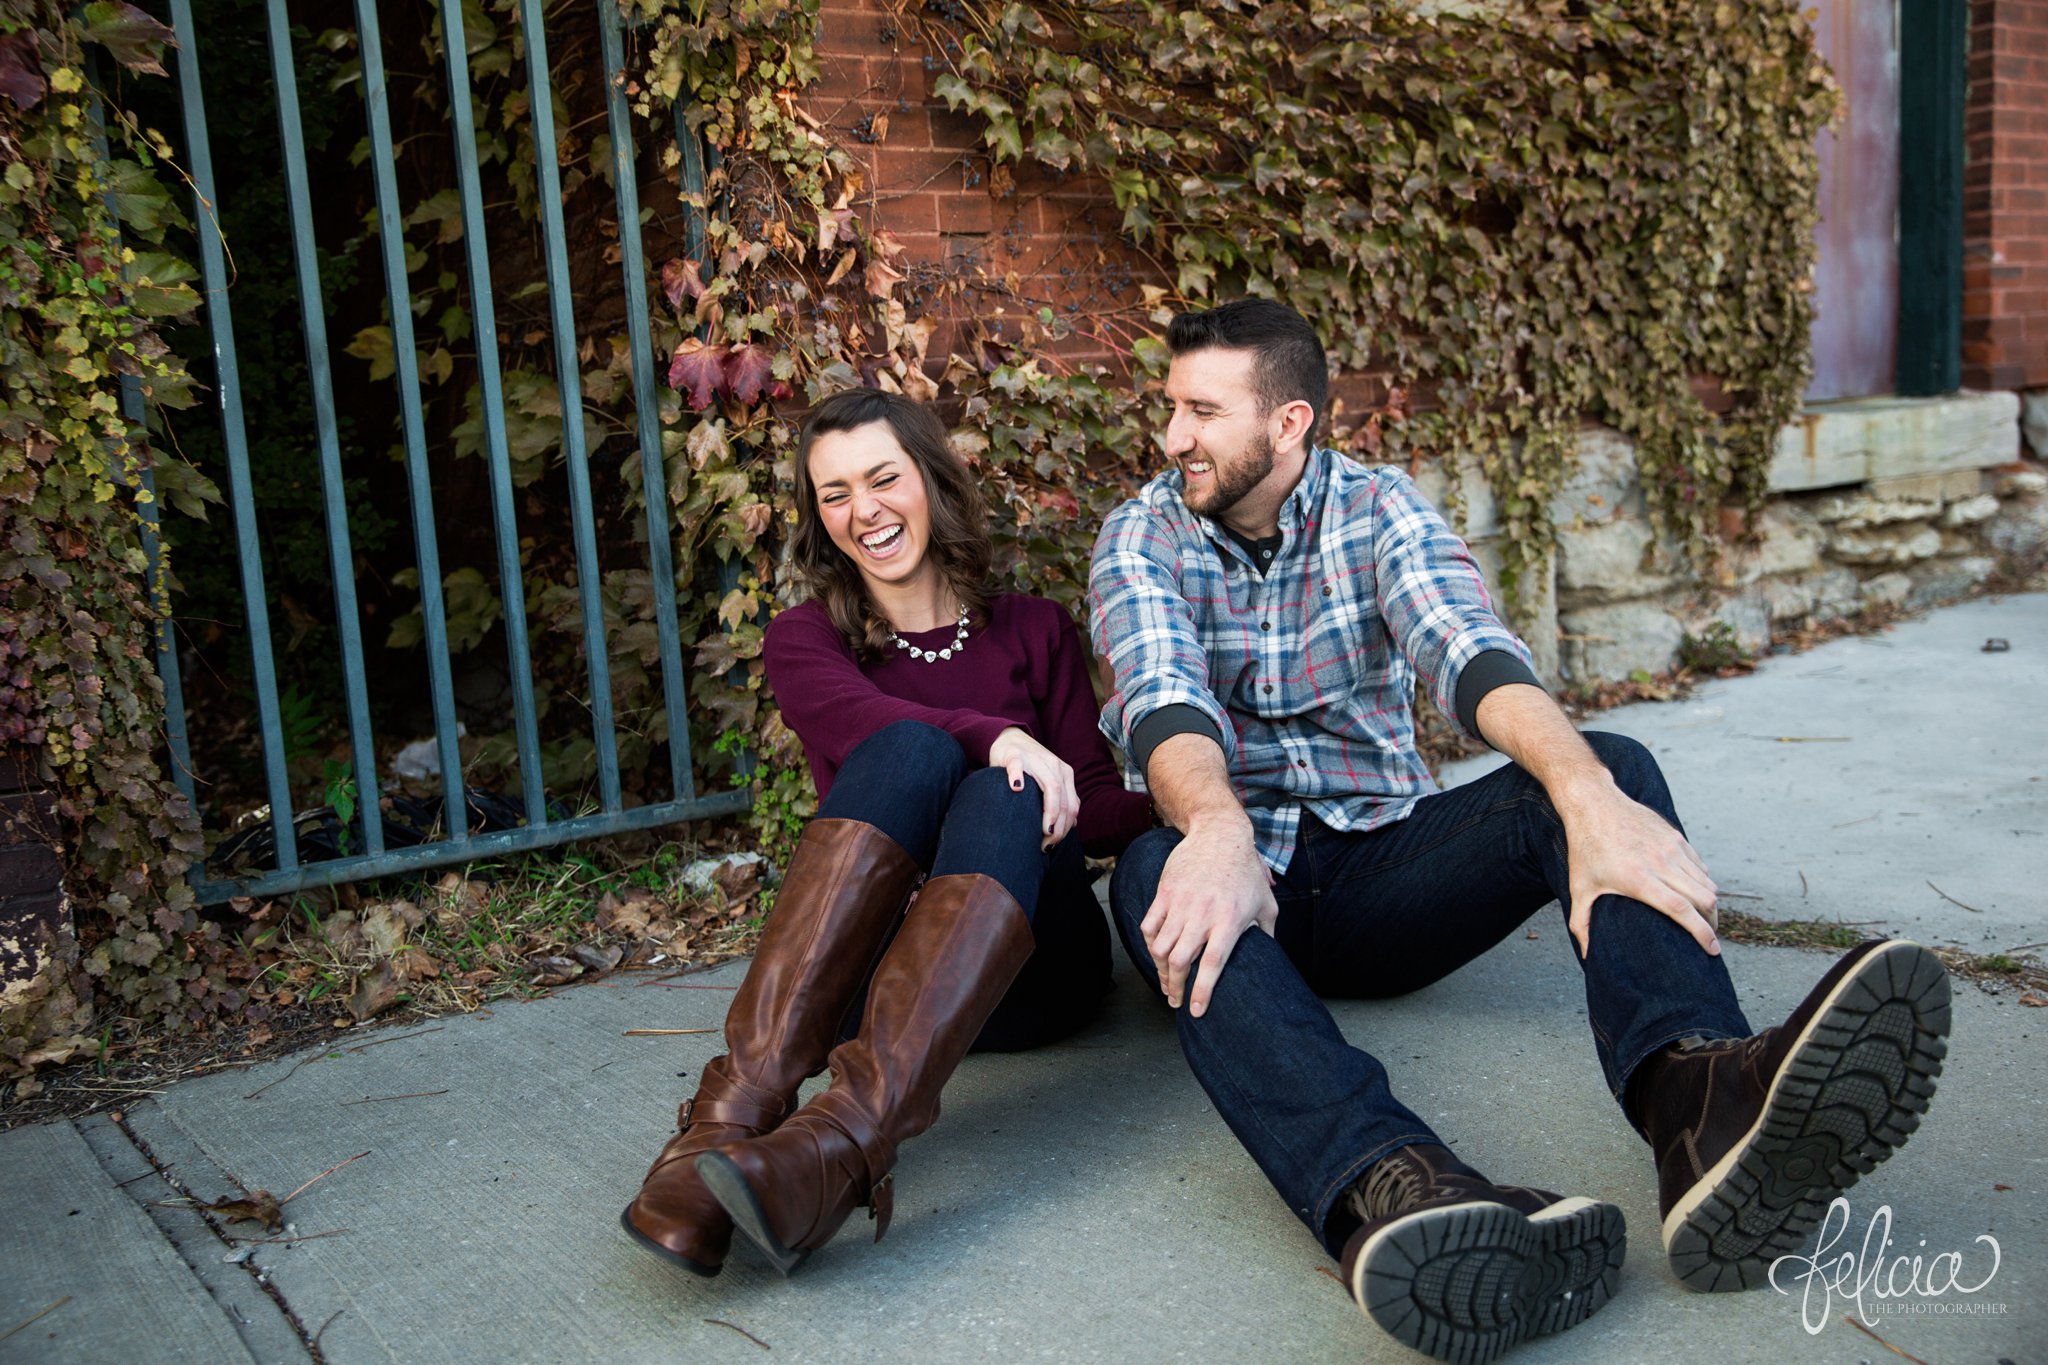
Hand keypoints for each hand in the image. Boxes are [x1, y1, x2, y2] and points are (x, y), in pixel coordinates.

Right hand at [989, 726, 1078, 850]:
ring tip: (1041, 830)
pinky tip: (1016, 789)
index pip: (1071, 806)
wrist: (1009, 739)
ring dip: (1049, 811)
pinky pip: (1018, 766)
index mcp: (1064, 774)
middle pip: (1063, 799)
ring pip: (1050, 786)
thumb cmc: (1028, 766)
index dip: (1066, 828)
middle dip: (1058, 826)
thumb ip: (1062, 799)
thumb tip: (1073, 824)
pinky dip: (1018, 777)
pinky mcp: (1015, 755)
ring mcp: (1035, 759)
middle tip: (1046, 844)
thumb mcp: (1049, 780)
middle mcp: (1054, 766)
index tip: (1054, 843)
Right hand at [1141, 818, 1277, 1017]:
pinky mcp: (1165, 892)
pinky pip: (1149, 925)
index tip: (1196, 1011)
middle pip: (1180, 961)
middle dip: (1176, 987)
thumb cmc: (1246, 871)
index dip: (1203, 991)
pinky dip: (1149, 944)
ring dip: (1161, 970)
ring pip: (1160, 946)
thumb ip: (1267, 933)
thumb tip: (1268, 959)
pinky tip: (1156, 953)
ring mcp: (1180, 903)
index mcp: (1230, 920)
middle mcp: (1203, 914)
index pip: (1212, 964)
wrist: (1220, 834)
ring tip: (1166, 982)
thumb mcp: (1266, 903)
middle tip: (1176, 1001)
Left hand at [1559, 781, 1718, 958]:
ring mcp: (1671, 848)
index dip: (1701, 933)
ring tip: (1704, 919)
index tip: (1713, 949)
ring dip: (1710, 904)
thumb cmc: (1584, 848)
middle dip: (1712, 924)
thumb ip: (1581, 923)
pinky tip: (1695, 893)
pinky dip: (1703, 883)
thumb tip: (1586, 954)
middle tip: (1710, 939)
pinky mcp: (1676, 837)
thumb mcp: (1579, 887)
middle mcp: (1661, 863)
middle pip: (1704, 899)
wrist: (1593, 802)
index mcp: (1639, 879)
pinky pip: (1700, 866)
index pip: (1682, 911)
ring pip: (1707, 883)